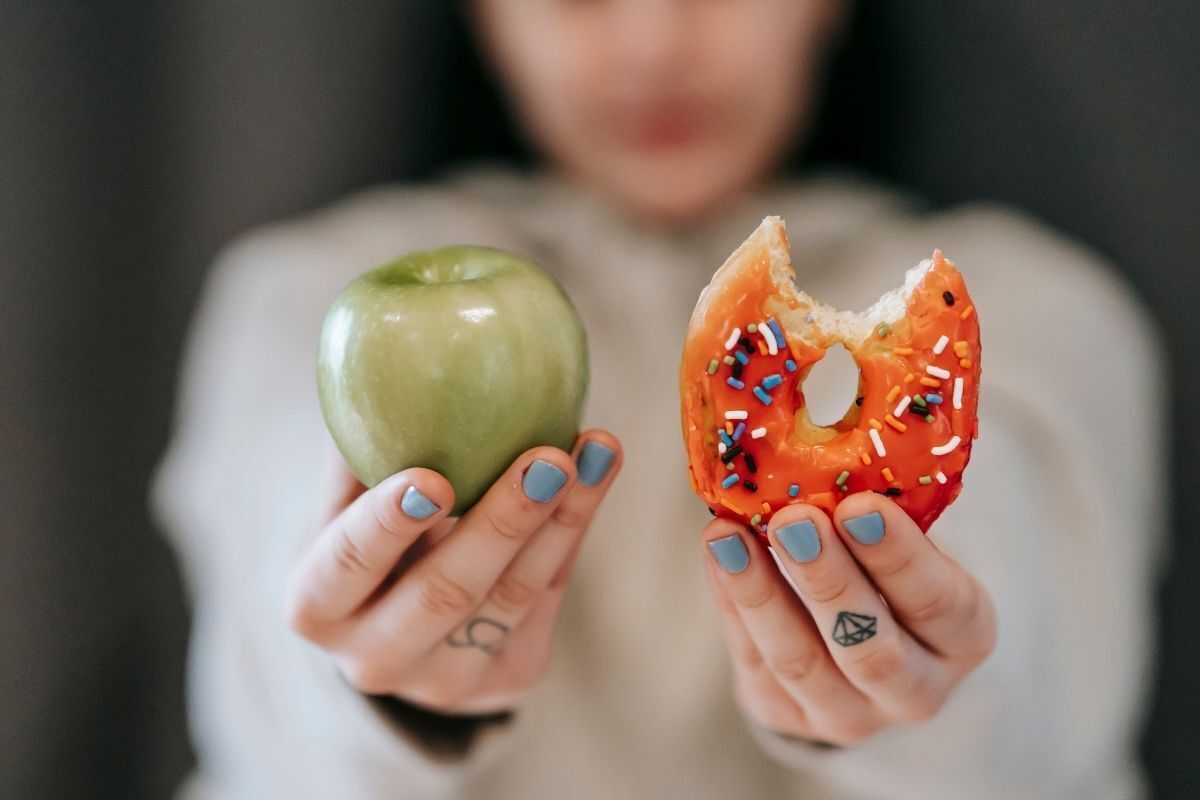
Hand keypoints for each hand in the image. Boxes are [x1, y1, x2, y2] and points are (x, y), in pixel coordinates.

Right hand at [285, 431, 620, 714]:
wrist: (396, 625)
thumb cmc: (363, 535)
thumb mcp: (342, 500)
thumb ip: (360, 445)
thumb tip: (386, 352)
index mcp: (316, 606)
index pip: (347, 566)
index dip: (387, 524)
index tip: (432, 478)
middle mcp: (374, 659)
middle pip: (444, 592)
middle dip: (502, 523)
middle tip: (547, 458)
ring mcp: (444, 682)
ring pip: (511, 598)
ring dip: (561, 519)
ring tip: (595, 451)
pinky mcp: (508, 680)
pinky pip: (547, 599)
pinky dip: (573, 532)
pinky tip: (596, 475)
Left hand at [702, 492, 996, 745]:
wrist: (855, 642)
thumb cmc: (886, 567)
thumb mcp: (905, 540)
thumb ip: (879, 510)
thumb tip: (827, 440)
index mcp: (963, 636)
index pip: (940, 603)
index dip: (900, 557)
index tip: (860, 505)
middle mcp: (916, 690)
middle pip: (871, 647)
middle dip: (828, 580)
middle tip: (793, 519)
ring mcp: (849, 715)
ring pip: (801, 662)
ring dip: (760, 593)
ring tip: (729, 534)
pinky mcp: (785, 717)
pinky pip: (753, 659)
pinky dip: (731, 600)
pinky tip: (719, 551)